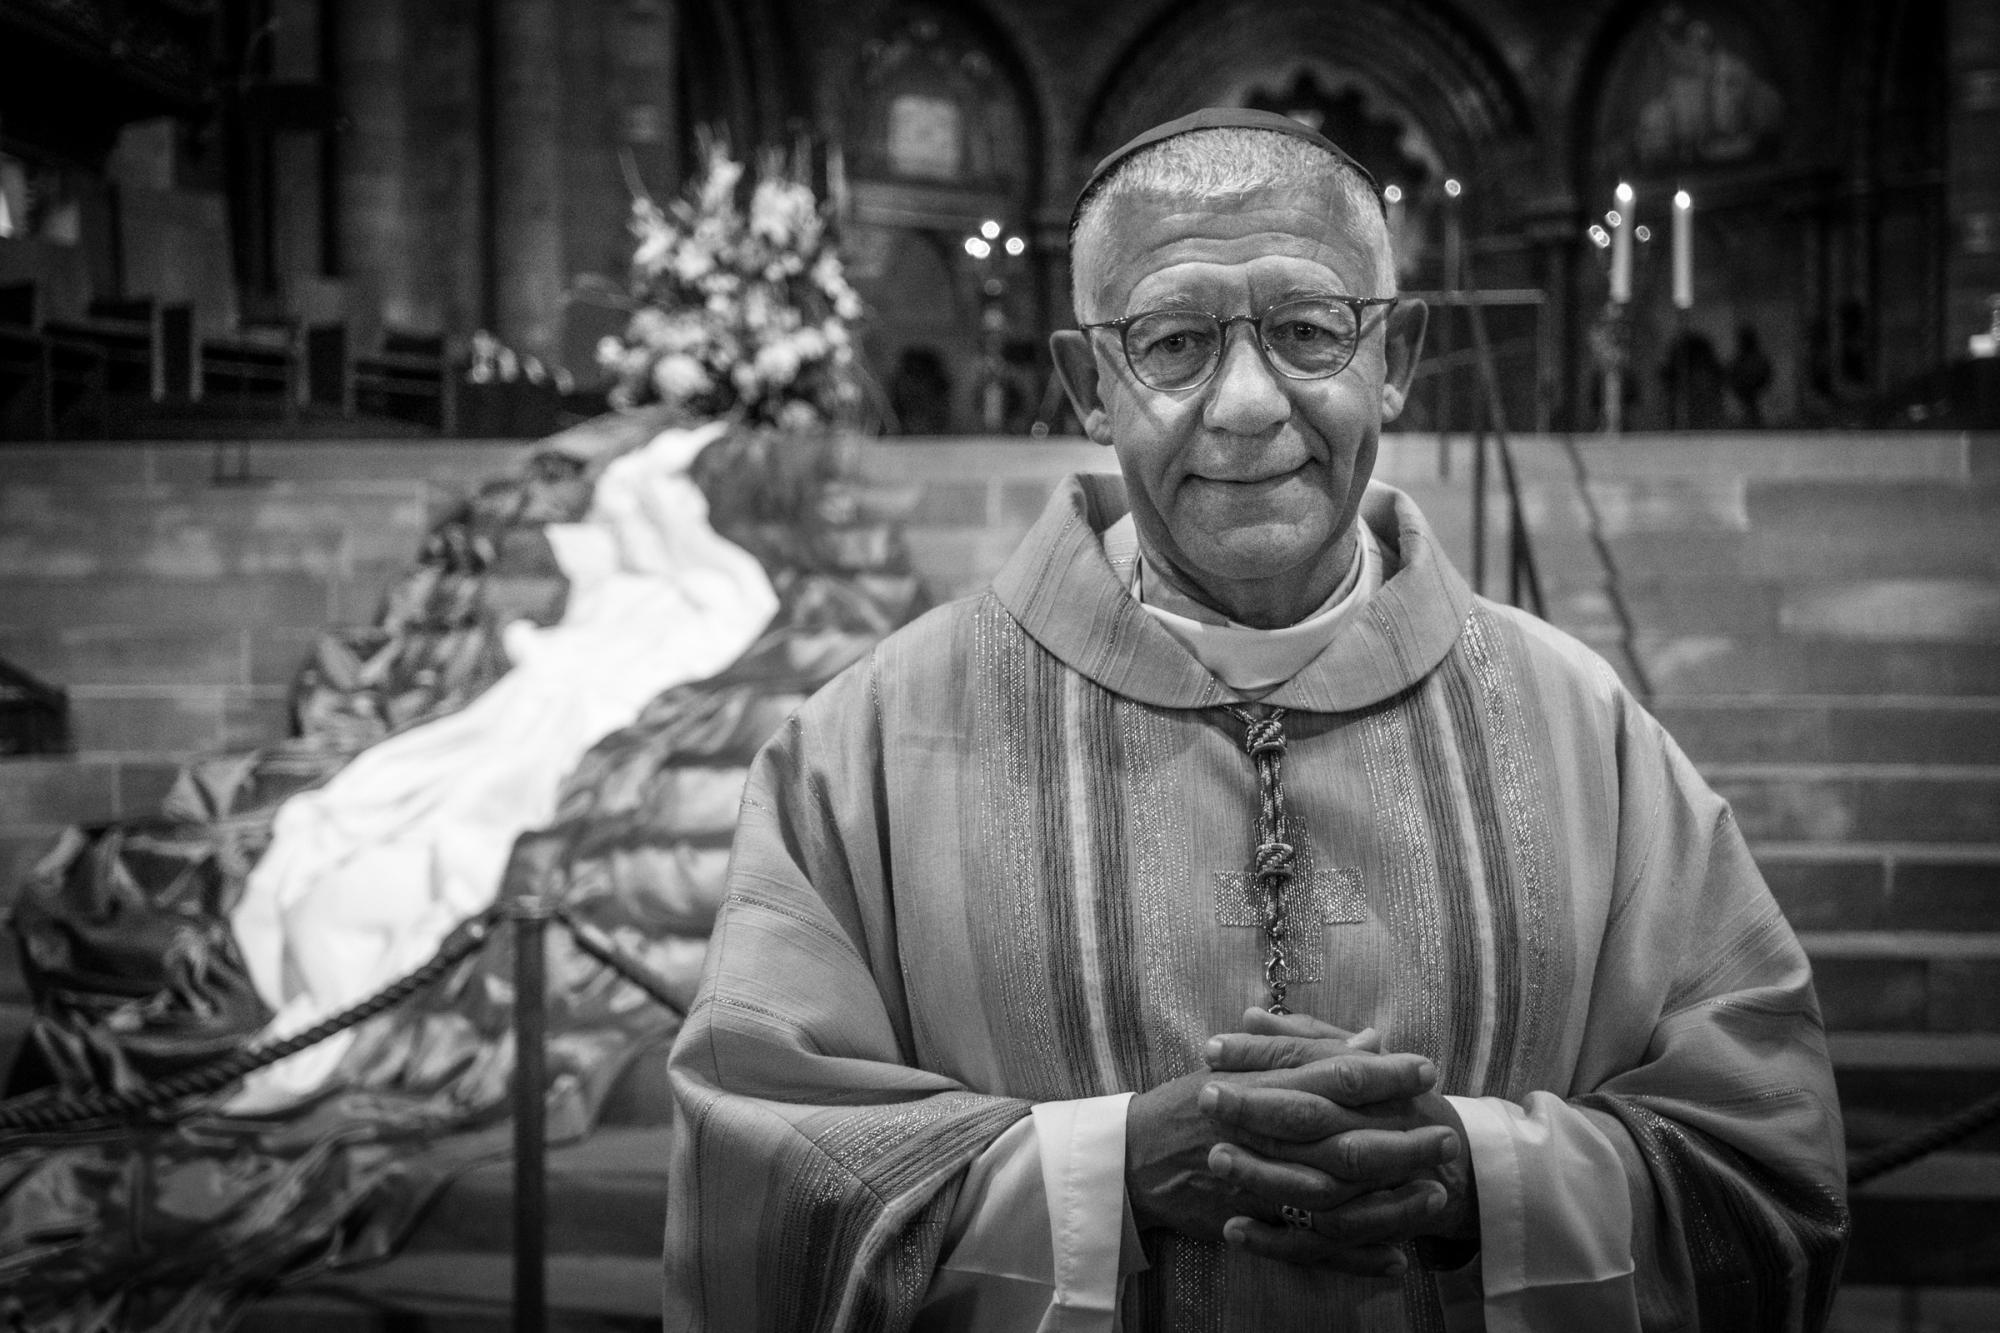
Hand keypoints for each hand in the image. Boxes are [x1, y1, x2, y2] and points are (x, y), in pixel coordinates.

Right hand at [1124, 1012, 1434, 1273]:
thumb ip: (1305, 1050)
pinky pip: (1311, 1247)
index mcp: (1262, 1086)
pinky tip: (1395, 1257)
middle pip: (1344, 1139)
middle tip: (1445, 1136)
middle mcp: (1263, 1134)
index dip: (1384, 1073)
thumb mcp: (1242, 1063)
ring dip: (1390, 1201)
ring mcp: (1257, 1184)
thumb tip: (1369, 1040)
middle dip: (1401, 1139)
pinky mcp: (1252, 1225)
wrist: (1134, 1155)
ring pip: (1335, 1198)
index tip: (1425, 1068)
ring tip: (1433, 1196)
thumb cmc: (1191, 1102)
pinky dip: (1354, 1256)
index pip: (1333, 1076)